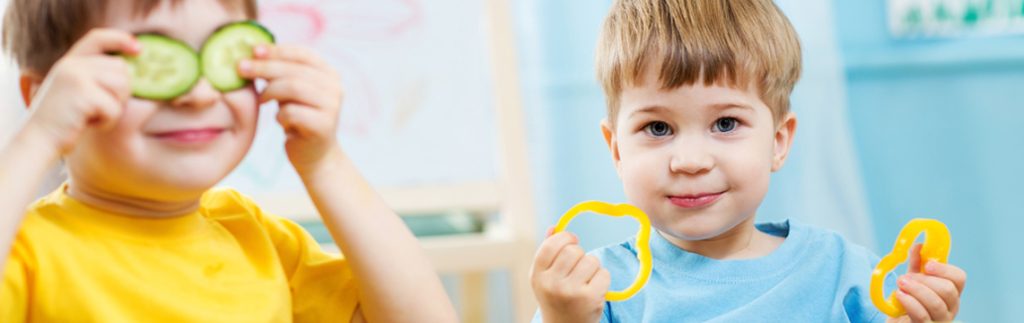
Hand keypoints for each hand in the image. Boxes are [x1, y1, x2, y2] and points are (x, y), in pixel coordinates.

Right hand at [23, 29, 137, 154]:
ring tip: (93, 115)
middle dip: (121, 92)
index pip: (98, 38)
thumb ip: (95, 76)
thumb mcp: (76, 90)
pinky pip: (114, 108)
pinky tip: (87, 124)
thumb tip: (131, 70)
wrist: (38, 140)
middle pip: (121, 68)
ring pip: (122, 87)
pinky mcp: (83, 94)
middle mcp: (72, 64)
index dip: (120, 39)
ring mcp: (76, 77)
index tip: (138, 49)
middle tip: (100, 108)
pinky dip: (107, 121)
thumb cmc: (64, 121)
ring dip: (115, 107)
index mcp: (69, 62)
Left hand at [238, 44, 342, 173]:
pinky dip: (280, 116)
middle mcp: (335, 87)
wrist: (315, 156)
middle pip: (294, 70)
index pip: (303, 53)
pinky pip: (292, 112)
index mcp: (329, 74)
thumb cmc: (299, 118)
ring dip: (270, 91)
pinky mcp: (324, 125)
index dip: (277, 50)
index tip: (253, 50)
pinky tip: (280, 121)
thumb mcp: (291, 91)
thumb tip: (254, 52)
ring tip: (261, 100)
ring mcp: (332, 106)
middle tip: (241, 68)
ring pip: (293, 87)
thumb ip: (282, 72)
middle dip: (265, 67)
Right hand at [530, 229, 609, 322]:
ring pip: (591, 260)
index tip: (572, 240)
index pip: (551, 245)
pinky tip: (594, 289)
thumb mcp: (545, 278)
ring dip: (592, 267)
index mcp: (538, 276)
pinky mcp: (590, 298)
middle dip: (580, 254)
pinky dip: (602, 279)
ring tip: (585, 280)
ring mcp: (571, 292)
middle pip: (573, 250)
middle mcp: (552, 284)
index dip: (564, 237)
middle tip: (578, 267)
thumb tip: (555, 227)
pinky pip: (604, 273)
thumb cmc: (556, 298)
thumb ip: (548, 252)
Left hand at [887, 244, 966, 322]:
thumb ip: (917, 263)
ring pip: (935, 303)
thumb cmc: (910, 300)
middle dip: (924, 280)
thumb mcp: (913, 279)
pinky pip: (922, 316)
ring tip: (900, 284)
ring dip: (915, 290)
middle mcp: (950, 307)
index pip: (959, 278)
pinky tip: (899, 295)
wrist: (899, 321)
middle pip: (947, 290)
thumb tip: (918, 245)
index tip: (928, 264)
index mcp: (951, 292)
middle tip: (905, 277)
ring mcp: (940, 320)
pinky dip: (910, 303)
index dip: (945, 269)